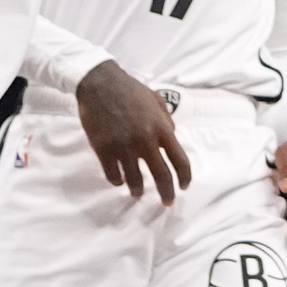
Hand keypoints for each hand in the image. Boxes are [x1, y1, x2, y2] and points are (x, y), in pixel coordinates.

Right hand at [76, 60, 192, 203]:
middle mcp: (144, 140)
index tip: (184, 186)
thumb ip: (166, 120)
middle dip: (166, 193)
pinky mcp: (103, 149)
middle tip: (167, 202)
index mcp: (161, 128)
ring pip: (134, 180)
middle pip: (161, 176)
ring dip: (138, 190)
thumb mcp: (156, 100)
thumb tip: (171, 136)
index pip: (180, 159)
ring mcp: (123, 146)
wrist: (101, 84)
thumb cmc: (131, 90)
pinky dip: (117, 180)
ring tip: (138, 193)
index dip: (185, 177)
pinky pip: (112, 174)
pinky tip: (119, 180)